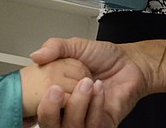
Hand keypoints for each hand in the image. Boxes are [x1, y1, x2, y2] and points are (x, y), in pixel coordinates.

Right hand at [31, 38, 148, 126]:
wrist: (130, 62)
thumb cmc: (104, 57)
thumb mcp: (76, 46)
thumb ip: (55, 47)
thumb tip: (35, 55)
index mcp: (57, 94)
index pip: (38, 108)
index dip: (38, 103)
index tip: (46, 87)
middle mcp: (68, 110)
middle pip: (49, 125)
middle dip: (49, 111)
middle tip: (57, 91)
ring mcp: (84, 119)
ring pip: (70, 127)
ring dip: (77, 104)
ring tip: (87, 82)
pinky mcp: (102, 124)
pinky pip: (93, 125)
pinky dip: (95, 105)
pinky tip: (99, 88)